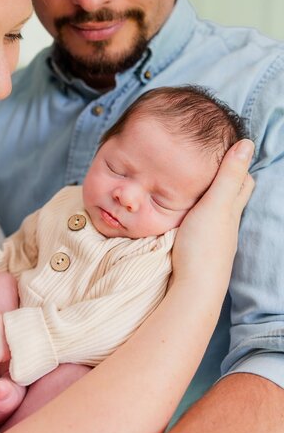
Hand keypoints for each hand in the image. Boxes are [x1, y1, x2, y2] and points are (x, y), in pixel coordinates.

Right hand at [172, 139, 254, 287]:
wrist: (194, 289)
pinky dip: (197, 214)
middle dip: (227, 180)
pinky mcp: (199, 249)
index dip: (239, 165)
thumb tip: (248, 144)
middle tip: (208, 164)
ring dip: (210, 198)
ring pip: (216, 212)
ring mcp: (214, 239)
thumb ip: (228, 176)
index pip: (243, 182)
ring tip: (193, 184)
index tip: (227, 149)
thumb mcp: (216, 204)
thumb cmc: (204, 245)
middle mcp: (226, 224)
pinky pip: (202, 225)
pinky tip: (185, 214)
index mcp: (231, 209)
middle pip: (232, 197)